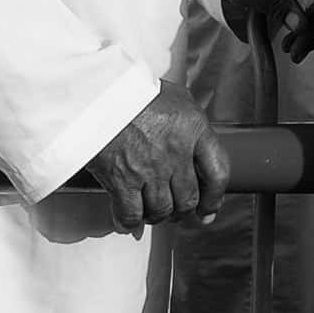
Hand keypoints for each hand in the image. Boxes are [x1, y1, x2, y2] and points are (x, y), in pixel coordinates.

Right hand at [83, 81, 228, 232]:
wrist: (95, 91)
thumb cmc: (133, 90)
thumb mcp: (176, 97)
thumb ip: (191, 124)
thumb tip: (199, 149)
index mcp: (194, 128)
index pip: (218, 173)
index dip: (214, 199)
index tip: (208, 210)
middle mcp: (176, 151)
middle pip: (189, 199)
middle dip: (182, 211)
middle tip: (174, 211)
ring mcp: (150, 167)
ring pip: (162, 210)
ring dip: (157, 216)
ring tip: (150, 211)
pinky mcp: (122, 179)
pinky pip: (131, 214)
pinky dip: (129, 222)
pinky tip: (128, 219)